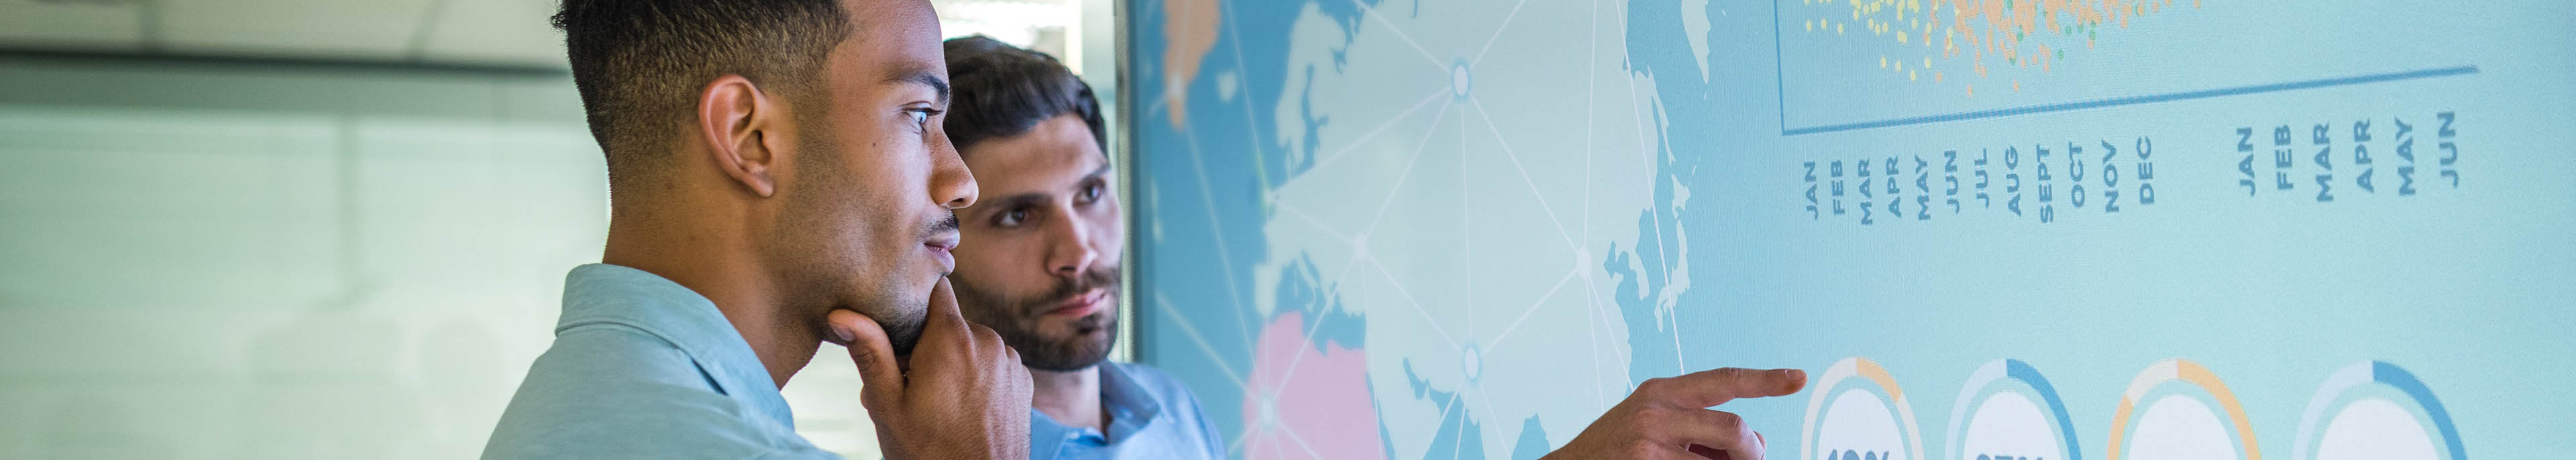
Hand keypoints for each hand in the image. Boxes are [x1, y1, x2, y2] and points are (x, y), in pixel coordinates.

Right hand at [829, 278, 1032, 459]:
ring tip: (933, 403)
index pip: (935, 288)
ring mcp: (1010, 360)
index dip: (914, 302)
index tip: (900, 327)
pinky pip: (993, 364)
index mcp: (951, 338)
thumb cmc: (930, 451)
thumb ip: (870, 353)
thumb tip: (843, 314)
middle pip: (949, 323)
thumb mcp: (889, 405)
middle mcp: (988, 340)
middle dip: (926, 346)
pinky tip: (963, 408)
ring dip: (952, 363)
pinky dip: (977, 377)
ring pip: (972, 345)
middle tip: (905, 385)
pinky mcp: (1023, 380)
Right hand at [1541, 367, 1807, 459]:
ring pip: (1721, 459)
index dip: (1766, 379)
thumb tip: (1755, 440)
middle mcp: (1656, 409)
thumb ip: (1699, 427)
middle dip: (1751, 452)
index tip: (1799, 378)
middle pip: (1734, 428)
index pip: (1724, 379)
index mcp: (1661, 391)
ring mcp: (1649, 441)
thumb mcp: (1651, 426)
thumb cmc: (1613, 452)